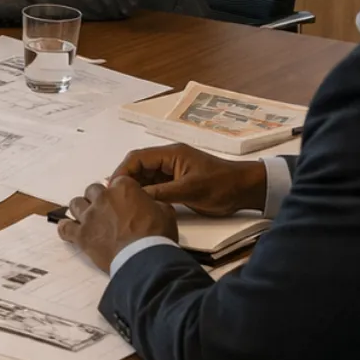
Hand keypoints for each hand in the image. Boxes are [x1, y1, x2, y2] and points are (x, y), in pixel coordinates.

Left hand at [57, 177, 178, 271]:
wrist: (144, 258)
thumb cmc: (157, 235)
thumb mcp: (165, 212)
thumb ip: (153, 203)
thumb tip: (150, 205)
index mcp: (124, 188)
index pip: (118, 181)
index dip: (121, 191)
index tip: (123, 200)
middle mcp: (103, 198)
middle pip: (93, 190)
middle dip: (99, 198)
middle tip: (106, 211)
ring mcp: (90, 216)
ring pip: (76, 204)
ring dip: (82, 210)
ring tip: (88, 219)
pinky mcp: (81, 234)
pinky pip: (65, 227)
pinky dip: (66, 228)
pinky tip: (69, 230)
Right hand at [111, 144, 266, 216]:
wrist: (246, 190)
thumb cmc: (221, 185)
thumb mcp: (190, 190)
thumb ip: (161, 192)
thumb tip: (136, 198)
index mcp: (170, 154)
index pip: (137, 158)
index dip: (122, 172)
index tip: (113, 188)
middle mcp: (168, 159)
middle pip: (138, 166)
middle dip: (126, 180)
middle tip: (115, 198)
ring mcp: (173, 171)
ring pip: (146, 176)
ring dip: (135, 188)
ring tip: (124, 203)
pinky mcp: (177, 182)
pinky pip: (156, 185)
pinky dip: (147, 193)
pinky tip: (140, 205)